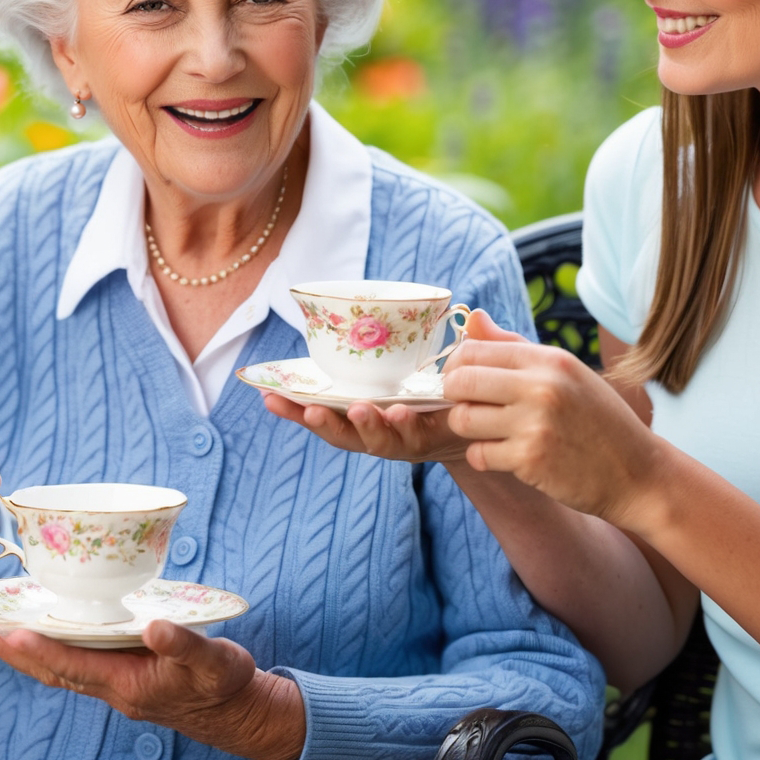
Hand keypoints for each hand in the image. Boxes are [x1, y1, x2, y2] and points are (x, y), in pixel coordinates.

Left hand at [0, 617, 305, 759]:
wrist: (237, 713)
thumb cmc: (226, 685)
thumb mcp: (215, 661)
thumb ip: (185, 643)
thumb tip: (155, 626)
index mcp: (126, 683)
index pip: (70, 665)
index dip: (37, 648)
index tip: (4, 629)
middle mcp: (110, 686)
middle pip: (46, 668)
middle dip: (6, 648)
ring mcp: (110, 683)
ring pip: (51, 666)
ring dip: (15, 648)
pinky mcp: (117, 674)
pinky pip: (68, 662)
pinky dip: (42, 647)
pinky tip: (32, 631)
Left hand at [259, 310, 530, 464]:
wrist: (464, 429)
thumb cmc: (477, 396)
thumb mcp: (489, 377)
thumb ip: (488, 350)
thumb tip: (478, 318)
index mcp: (431, 431)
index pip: (415, 434)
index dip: (404, 426)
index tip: (397, 411)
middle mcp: (399, 439)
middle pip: (372, 440)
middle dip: (357, 425)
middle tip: (348, 410)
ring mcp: (374, 435)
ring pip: (341, 434)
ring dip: (313, 420)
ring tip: (290, 404)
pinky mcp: (351, 426)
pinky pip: (323, 422)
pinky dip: (296, 412)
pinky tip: (270, 398)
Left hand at [442, 332, 664, 525]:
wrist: (638, 474)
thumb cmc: (599, 421)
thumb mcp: (566, 373)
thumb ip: (515, 346)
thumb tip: (473, 318)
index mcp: (549, 359)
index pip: (473, 349)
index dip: (456, 366)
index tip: (462, 381)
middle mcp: (541, 386)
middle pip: (459, 381)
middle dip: (453, 397)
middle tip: (468, 407)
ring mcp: (535, 424)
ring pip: (462, 419)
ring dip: (468, 429)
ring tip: (489, 433)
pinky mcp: (530, 460)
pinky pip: (478, 454)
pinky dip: (484, 458)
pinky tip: (506, 456)